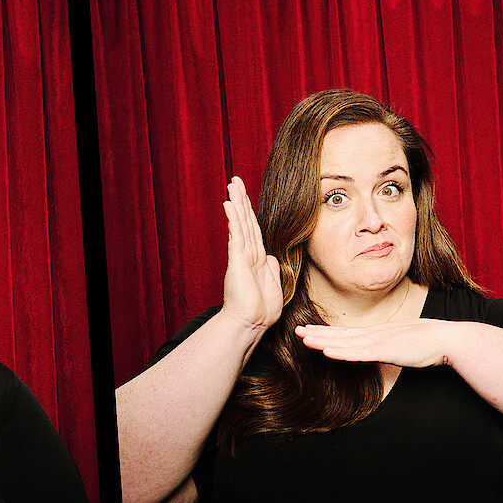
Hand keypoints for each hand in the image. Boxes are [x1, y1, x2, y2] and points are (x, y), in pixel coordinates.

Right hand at [220, 176, 282, 332]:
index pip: (254, 229)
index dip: (250, 212)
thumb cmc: (261, 308)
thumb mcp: (273, 283)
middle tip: (235, 180)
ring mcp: (242, 256)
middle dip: (241, 200)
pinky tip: (230, 204)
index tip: (245, 195)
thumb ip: (271, 267)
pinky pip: (237, 237)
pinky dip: (234, 220)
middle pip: (245, 221)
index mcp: (257, 258)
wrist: (251, 322)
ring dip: (237, 203)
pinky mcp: (239, 261)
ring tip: (232, 184)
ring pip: (241, 224)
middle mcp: (248, 253)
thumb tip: (270, 256)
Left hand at [294, 318, 455, 367]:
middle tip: (296, 331)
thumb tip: (384, 350)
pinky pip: (358, 353)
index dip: (327, 332)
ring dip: (323, 340)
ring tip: (303, 339)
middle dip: (317, 333)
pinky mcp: (385, 350)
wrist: (446, 339)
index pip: (347, 333)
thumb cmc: (430, 343)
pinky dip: (341, 352)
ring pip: (345, 342)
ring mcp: (378, 342)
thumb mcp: (403, 343)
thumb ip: (390, 347)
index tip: (310, 331)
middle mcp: (374, 335)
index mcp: (378, 334)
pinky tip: (327, 351)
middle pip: (341, 335)